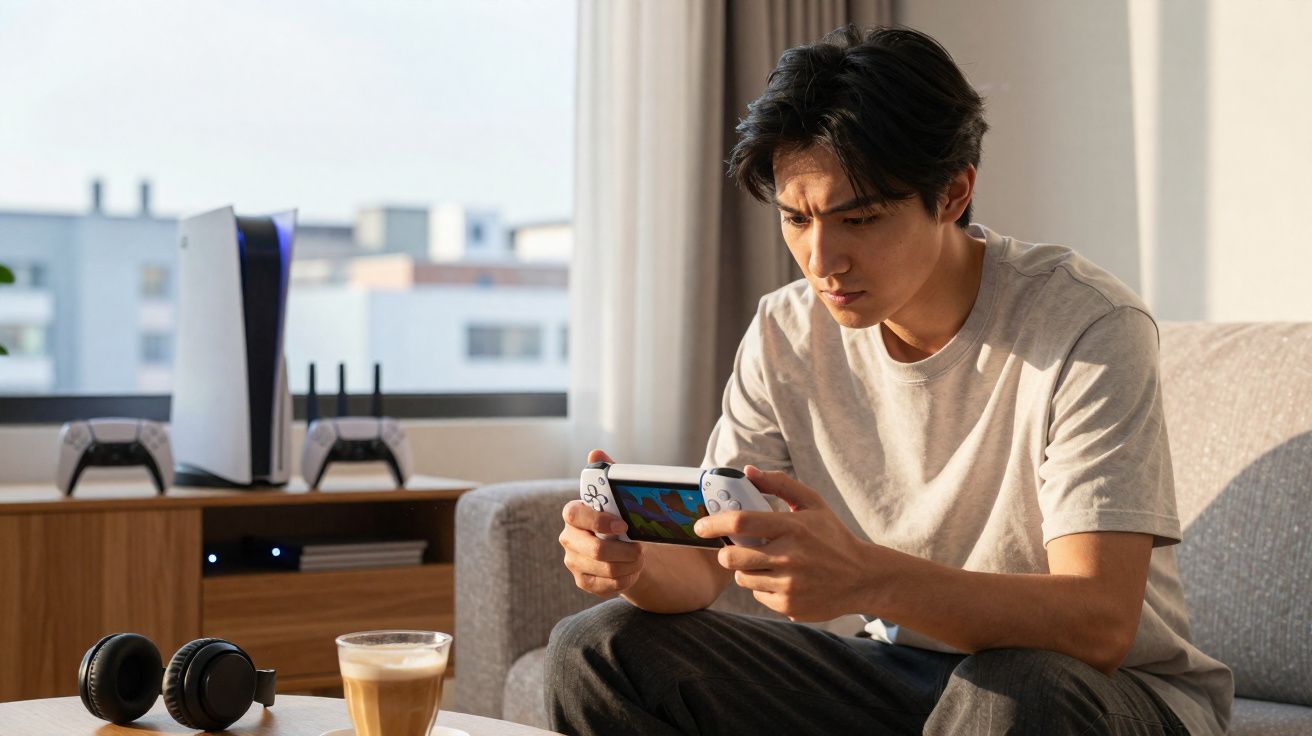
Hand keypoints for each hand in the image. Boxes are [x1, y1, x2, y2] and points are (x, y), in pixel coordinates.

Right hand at [559, 450, 644, 596]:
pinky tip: (632, 569)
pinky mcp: (583, 581)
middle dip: (625, 550)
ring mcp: (573, 561)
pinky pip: (610, 585)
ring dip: (630, 564)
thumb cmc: (617, 517)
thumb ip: (606, 475)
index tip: (624, 524)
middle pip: (596, 550)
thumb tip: (595, 453)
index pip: (575, 514)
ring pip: (607, 569)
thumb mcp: (616, 497)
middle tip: (640, 548)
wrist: (622, 547)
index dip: (600, 520)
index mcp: (573, 514)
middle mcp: (568, 538)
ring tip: (639, 557)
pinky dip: (627, 578)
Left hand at [693, 465, 876, 620]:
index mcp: (792, 527)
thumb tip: (748, 471)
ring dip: (746, 570)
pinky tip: (783, 579)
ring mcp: (789, 585)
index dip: (713, 523)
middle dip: (725, 553)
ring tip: (767, 562)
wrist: (863, 577)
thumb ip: (779, 484)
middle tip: (734, 549)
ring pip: (742, 578)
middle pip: (732, 558)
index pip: (741, 522)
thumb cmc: (833, 536)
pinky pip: (758, 595)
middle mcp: (789, 557)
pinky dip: (763, 587)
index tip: (700, 525)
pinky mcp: (790, 606)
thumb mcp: (812, 504)